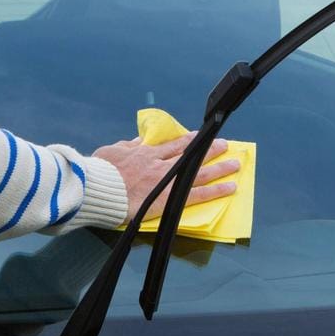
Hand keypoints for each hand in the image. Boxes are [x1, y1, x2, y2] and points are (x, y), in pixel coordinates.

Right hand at [91, 132, 241, 226]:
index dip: (188, 141)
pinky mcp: (171, 198)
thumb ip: (127, 146)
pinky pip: (198, 194)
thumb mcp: (111, 151)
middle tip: (226, 146)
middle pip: (191, 155)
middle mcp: (161, 164)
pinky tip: (230, 188)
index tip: (199, 136)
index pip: (172, 145)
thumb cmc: (101, 171)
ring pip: (200, 172)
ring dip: (220, 168)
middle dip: (209, 150)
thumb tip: (138, 141)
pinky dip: (215, 190)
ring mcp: (168, 181)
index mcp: (146, 153)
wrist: (99, 188)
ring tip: (235, 164)